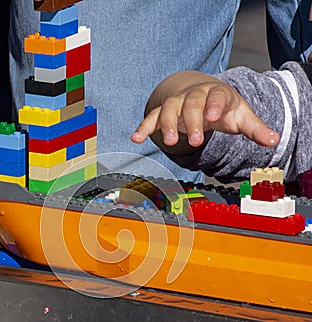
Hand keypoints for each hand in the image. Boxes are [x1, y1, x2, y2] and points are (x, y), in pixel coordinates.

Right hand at [131, 71, 279, 148]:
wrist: (197, 91)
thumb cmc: (221, 106)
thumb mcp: (239, 114)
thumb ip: (254, 128)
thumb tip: (274, 139)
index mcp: (216, 94)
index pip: (216, 96)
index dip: (214, 104)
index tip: (213, 115)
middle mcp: (194, 96)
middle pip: (191, 104)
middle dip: (192, 121)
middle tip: (197, 140)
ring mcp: (177, 103)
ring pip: (169, 110)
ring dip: (168, 125)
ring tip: (170, 142)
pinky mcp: (163, 112)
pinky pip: (151, 118)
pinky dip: (143, 127)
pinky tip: (136, 138)